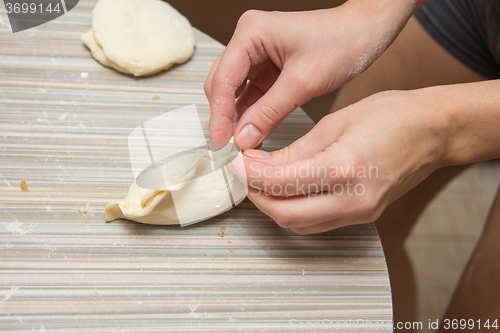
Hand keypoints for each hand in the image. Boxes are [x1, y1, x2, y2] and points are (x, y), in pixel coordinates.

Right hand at [204, 0, 421, 149]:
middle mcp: (248, 40)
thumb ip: (269, 112)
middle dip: (224, 117)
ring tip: (239, 146)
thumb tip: (243, 139)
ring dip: (236, 118)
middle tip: (228, 148)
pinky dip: (251, 115)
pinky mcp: (267, 68)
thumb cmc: (341, 43)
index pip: (223, 79)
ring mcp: (256, 54)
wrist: (365, 32)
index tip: (220, 142)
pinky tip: (252, 134)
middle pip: (222, 84)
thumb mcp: (304, 81)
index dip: (219, 114)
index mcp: (251, 32)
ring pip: (234, 92)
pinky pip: (251, 95)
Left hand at [230, 89, 448, 233]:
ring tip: (261, 181)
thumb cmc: (390, 116)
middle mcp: (353, 198)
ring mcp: (360, 212)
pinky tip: (286, 191)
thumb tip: (260, 165)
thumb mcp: (335, 123)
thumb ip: (295, 150)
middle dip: (255, 195)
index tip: (235, 162)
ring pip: (298, 225)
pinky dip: (293, 211)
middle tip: (243, 173)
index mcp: (344, 167)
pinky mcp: (363, 216)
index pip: (280, 183)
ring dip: (272, 206)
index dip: (248, 174)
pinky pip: (317, 224)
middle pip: (285, 214)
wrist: (433, 132)